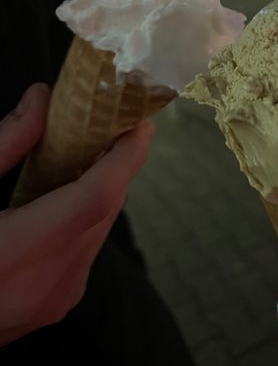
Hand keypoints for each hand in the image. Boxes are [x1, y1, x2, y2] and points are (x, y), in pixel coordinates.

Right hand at [0, 83, 153, 346]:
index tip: (140, 119)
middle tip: (114, 121)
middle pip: (104, 210)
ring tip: (92, 148)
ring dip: (103, 186)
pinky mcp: (58, 302)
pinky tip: (70, 189)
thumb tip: (41, 99)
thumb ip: (6, 145)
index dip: (127, 154)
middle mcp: (47, 284)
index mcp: (16, 255)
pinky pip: (88, 246)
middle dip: (117, 162)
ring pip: (100, 228)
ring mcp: (56, 299)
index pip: (97, 197)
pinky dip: (87, 212)